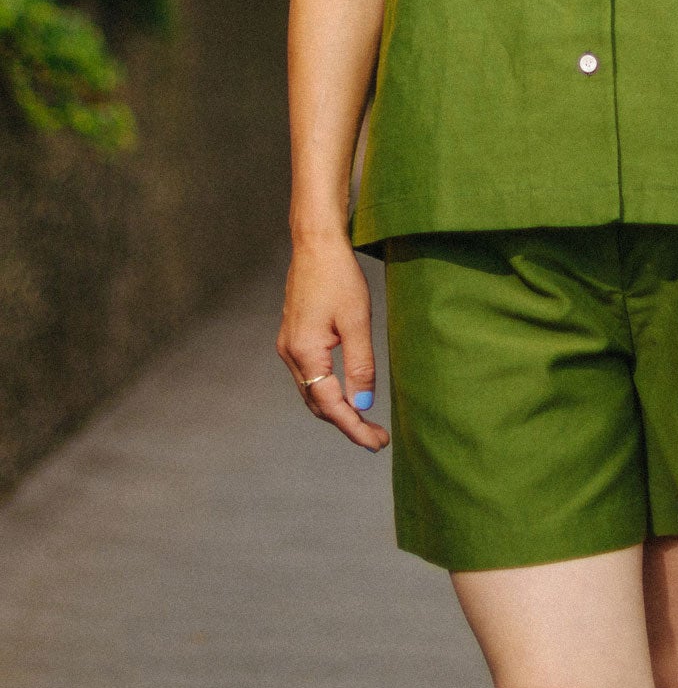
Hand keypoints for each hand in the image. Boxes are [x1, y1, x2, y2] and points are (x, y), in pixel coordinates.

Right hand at [277, 235, 389, 451]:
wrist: (315, 245)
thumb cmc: (338, 276)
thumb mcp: (357, 321)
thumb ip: (360, 365)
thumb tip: (363, 404)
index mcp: (305, 353)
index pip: (330, 406)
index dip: (354, 428)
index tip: (377, 443)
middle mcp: (290, 354)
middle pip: (317, 404)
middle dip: (347, 423)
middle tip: (377, 437)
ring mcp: (288, 346)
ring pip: (311, 392)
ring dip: (336, 410)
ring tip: (366, 421)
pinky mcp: (293, 338)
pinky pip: (309, 376)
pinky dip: (327, 391)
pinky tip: (346, 393)